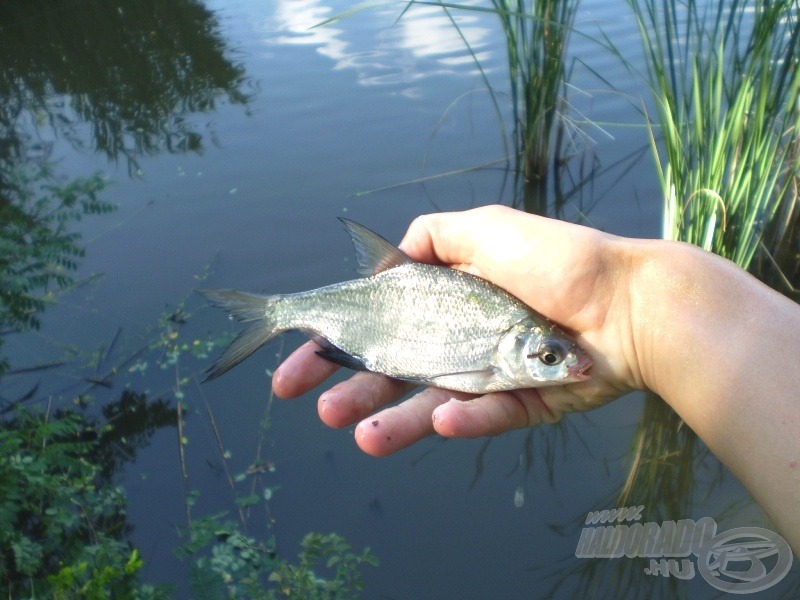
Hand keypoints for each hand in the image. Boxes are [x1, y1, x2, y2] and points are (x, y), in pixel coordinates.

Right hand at [272, 205, 644, 455]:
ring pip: (432, 402)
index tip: (297, 354)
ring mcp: (491, 374)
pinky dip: (463, 419)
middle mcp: (463, 337)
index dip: (336, 339)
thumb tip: (387, 259)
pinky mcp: (523, 404)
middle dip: (352, 389)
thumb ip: (432, 238)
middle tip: (318, 408)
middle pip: (397, 370)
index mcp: (448, 298)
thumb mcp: (486, 228)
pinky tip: (439, 422)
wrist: (632, 301)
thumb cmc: (559, 259)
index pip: (379, 323)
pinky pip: (486, 416)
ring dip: (394, 419)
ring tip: (361, 436)